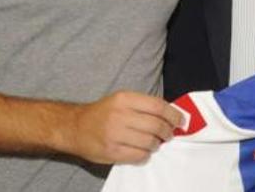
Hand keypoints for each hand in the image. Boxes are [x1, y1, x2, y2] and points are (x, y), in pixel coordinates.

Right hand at [67, 91, 182, 163]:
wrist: (74, 127)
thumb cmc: (102, 113)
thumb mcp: (120, 100)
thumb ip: (143, 105)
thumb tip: (170, 115)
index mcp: (124, 99)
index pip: (158, 106)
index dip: (173, 115)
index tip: (180, 120)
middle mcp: (120, 115)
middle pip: (157, 125)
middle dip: (168, 132)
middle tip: (168, 134)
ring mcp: (115, 134)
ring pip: (150, 142)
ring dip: (157, 144)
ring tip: (154, 143)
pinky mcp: (112, 151)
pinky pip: (140, 155)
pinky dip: (146, 154)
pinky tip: (143, 151)